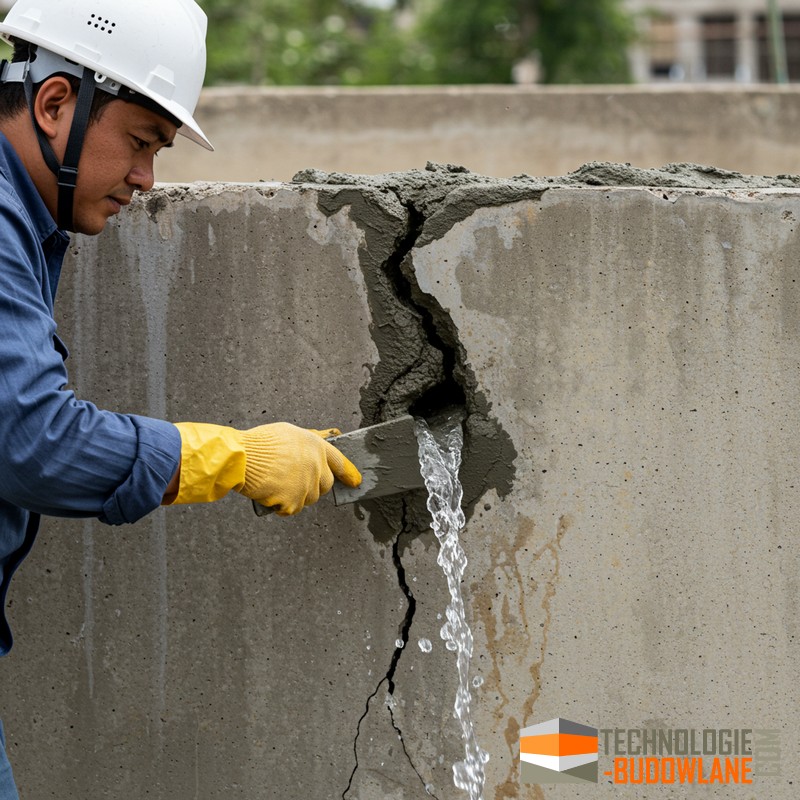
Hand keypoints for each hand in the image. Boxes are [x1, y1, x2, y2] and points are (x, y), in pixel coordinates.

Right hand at [239, 423, 360, 515]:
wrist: (243, 457)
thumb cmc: (261, 443)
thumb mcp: (289, 432)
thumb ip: (308, 440)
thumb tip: (323, 440)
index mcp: (317, 447)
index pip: (340, 462)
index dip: (349, 473)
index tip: (355, 482)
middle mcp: (316, 466)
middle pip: (325, 485)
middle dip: (314, 486)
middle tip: (295, 482)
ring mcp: (306, 485)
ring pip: (309, 498)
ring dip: (296, 496)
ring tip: (277, 485)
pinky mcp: (294, 501)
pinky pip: (291, 509)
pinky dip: (281, 507)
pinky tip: (270, 496)